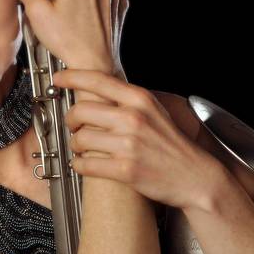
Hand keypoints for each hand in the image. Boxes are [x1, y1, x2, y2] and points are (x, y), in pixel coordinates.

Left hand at [52, 68, 231, 212]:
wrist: (195, 176)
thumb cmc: (173, 145)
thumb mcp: (155, 111)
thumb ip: (128, 100)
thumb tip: (96, 92)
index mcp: (140, 99)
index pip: (97, 80)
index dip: (71, 77)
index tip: (58, 79)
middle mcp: (133, 118)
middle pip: (80, 110)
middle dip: (71, 120)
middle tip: (74, 126)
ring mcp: (128, 145)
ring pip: (79, 139)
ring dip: (75, 145)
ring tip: (83, 148)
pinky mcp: (125, 170)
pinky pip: (84, 164)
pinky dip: (79, 165)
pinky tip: (85, 163)